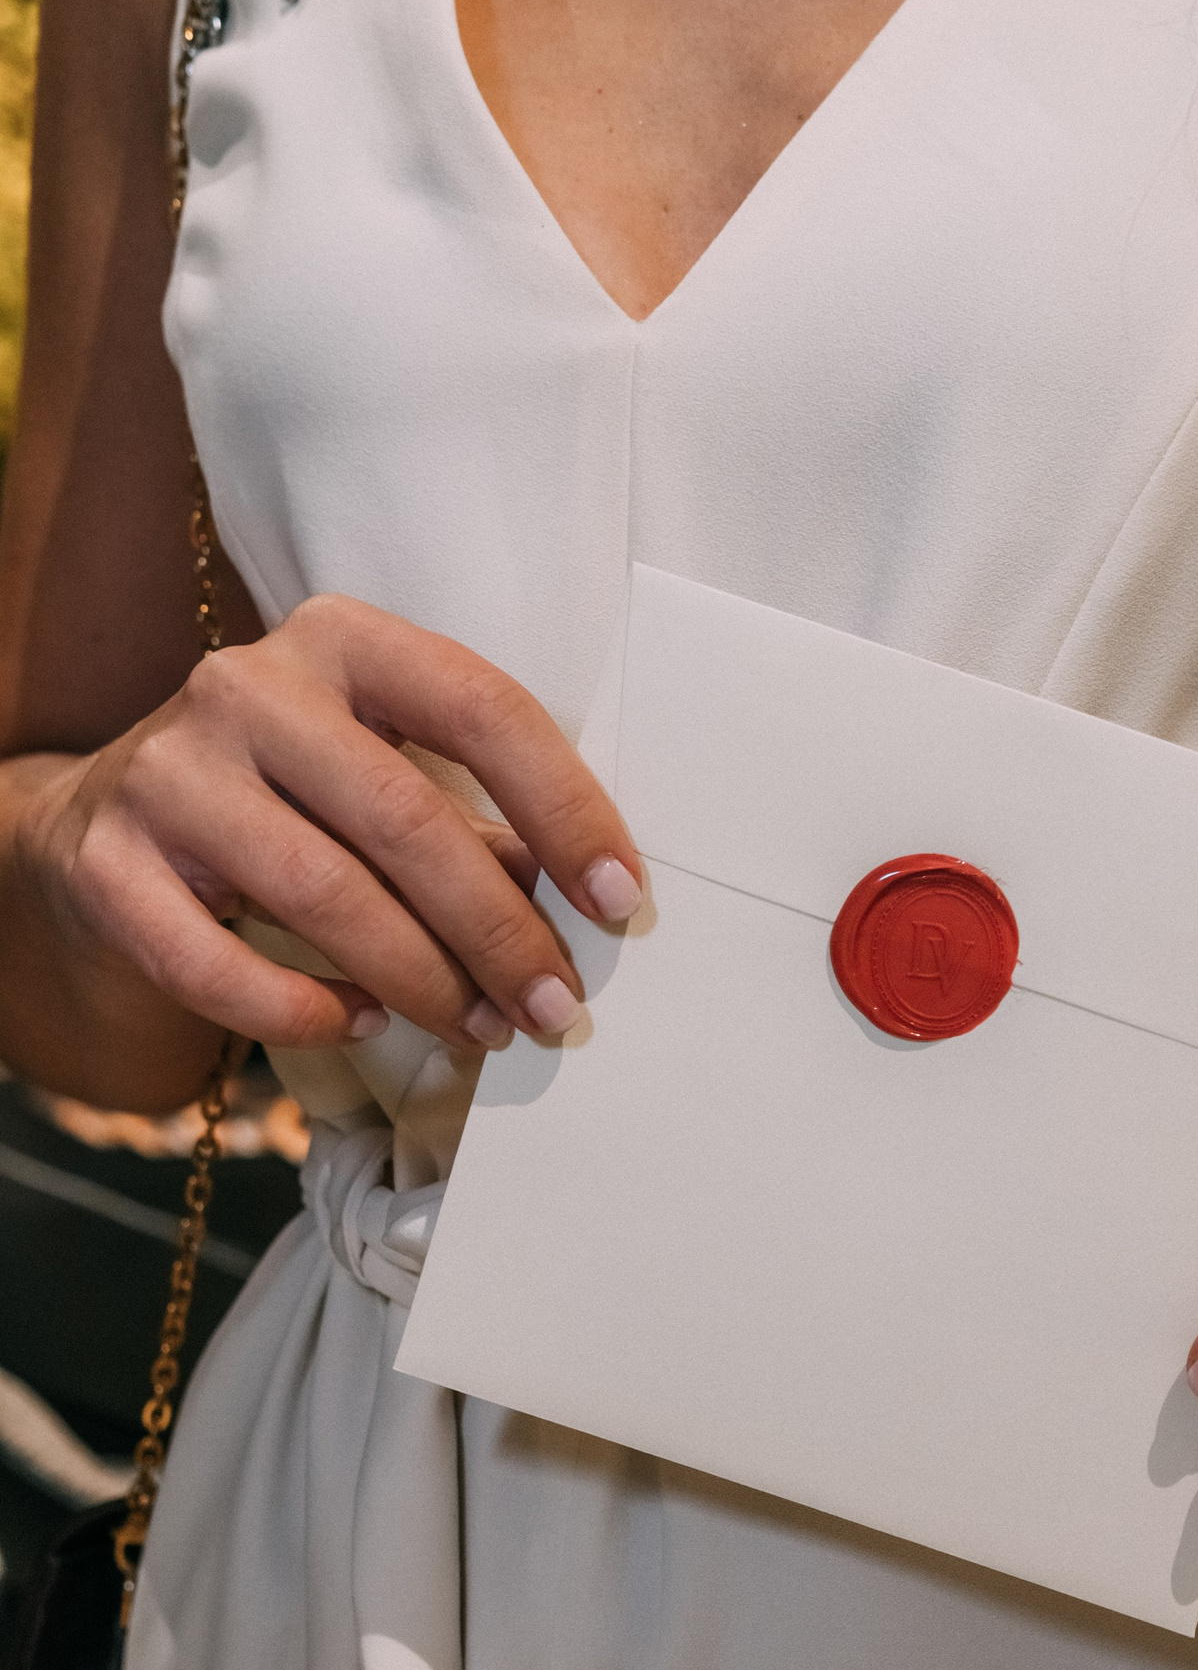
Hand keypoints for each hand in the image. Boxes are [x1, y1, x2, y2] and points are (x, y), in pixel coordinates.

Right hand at [16, 595, 643, 1055]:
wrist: (103, 826)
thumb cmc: (286, 802)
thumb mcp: (380, 775)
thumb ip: (471, 819)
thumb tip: (581, 903)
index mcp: (341, 641)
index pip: (480, 708)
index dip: (565, 808)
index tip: (620, 899)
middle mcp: (247, 688)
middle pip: (406, 818)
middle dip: (499, 930)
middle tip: (555, 1007)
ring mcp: (167, 772)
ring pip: (323, 894)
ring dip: (422, 981)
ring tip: (483, 1028)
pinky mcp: (107, 864)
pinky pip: (217, 964)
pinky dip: (302, 1010)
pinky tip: (356, 1023)